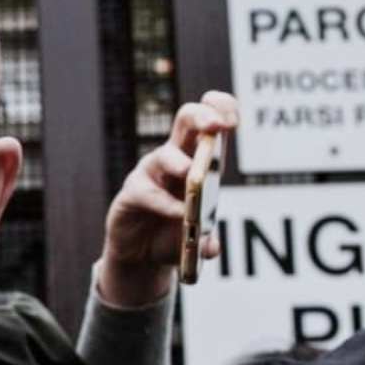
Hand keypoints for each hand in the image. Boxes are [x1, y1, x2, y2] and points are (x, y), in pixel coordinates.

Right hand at [99, 91, 237, 305]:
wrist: (143, 254)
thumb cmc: (175, 233)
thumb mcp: (198, 237)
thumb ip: (206, 241)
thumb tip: (210, 247)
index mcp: (198, 157)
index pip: (210, 121)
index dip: (222, 111)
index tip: (232, 121)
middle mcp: (174, 158)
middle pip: (186, 121)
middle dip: (203, 118)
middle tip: (216, 127)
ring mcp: (150, 173)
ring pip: (165, 156)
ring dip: (180, 164)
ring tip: (191, 174)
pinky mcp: (132, 193)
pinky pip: (148, 193)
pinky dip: (165, 204)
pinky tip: (178, 214)